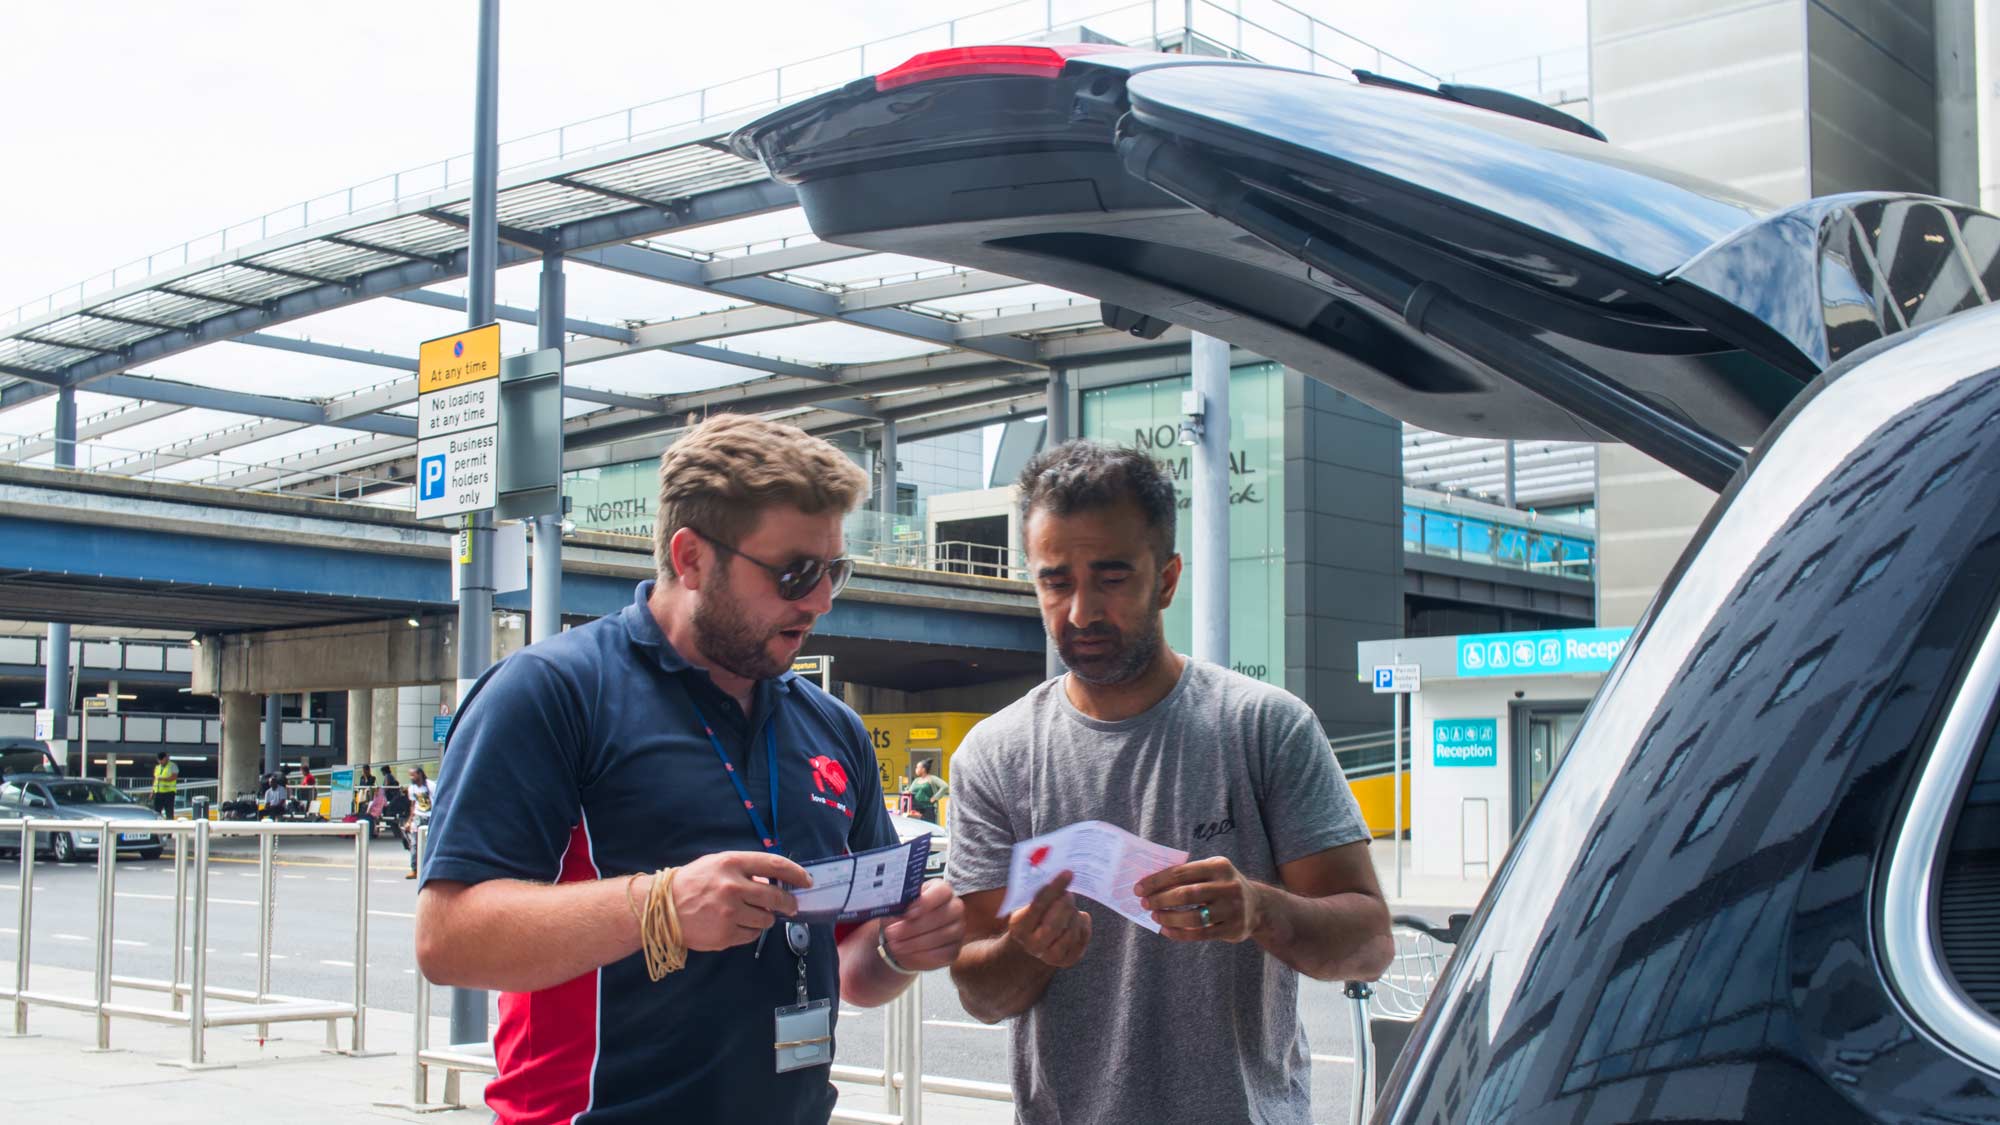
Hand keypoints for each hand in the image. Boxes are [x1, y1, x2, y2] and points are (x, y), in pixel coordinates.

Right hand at [668, 851, 811, 951]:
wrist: (661, 909)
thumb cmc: (692, 883)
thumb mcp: (717, 865)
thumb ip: (746, 870)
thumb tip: (775, 881)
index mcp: (731, 864)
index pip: (775, 865)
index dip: (796, 874)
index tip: (806, 881)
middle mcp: (732, 887)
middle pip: (776, 896)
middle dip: (789, 903)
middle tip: (791, 906)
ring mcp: (729, 913)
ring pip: (766, 919)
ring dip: (766, 918)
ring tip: (753, 914)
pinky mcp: (725, 934)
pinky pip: (752, 935)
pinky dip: (751, 931)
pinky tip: (738, 924)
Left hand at [881, 879, 965, 971]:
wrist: (905, 936)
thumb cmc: (903, 915)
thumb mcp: (897, 906)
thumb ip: (898, 904)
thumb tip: (893, 909)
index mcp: (940, 890)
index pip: (942, 891)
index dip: (926, 902)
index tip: (908, 913)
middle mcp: (954, 907)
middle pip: (943, 915)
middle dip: (914, 927)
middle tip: (892, 933)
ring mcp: (957, 929)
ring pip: (942, 936)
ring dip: (915, 942)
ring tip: (895, 944)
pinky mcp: (954, 949)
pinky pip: (943, 954)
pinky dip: (923, 955)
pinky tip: (907, 953)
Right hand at [1004, 871, 1091, 967]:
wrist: (1029, 946)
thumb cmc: (1031, 917)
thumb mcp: (1027, 906)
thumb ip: (1039, 894)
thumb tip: (1059, 873)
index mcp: (1019, 927)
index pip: (1038, 906)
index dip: (1054, 889)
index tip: (1068, 873)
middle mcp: (1034, 945)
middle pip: (1054, 925)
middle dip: (1065, 905)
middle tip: (1069, 894)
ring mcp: (1051, 956)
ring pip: (1070, 932)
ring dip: (1074, 914)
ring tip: (1070, 906)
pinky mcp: (1067, 960)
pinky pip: (1081, 939)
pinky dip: (1083, 924)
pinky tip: (1078, 918)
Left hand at [1137, 857, 1262, 943]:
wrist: (1258, 906)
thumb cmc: (1222, 886)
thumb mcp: (1212, 872)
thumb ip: (1187, 876)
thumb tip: (1150, 884)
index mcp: (1219, 866)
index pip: (1181, 872)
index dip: (1157, 881)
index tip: (1139, 888)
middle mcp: (1228, 886)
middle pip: (1186, 893)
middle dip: (1160, 899)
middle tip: (1145, 903)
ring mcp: (1232, 909)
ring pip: (1192, 916)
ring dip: (1168, 917)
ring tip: (1155, 916)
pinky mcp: (1232, 929)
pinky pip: (1200, 934)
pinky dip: (1179, 933)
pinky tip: (1166, 930)